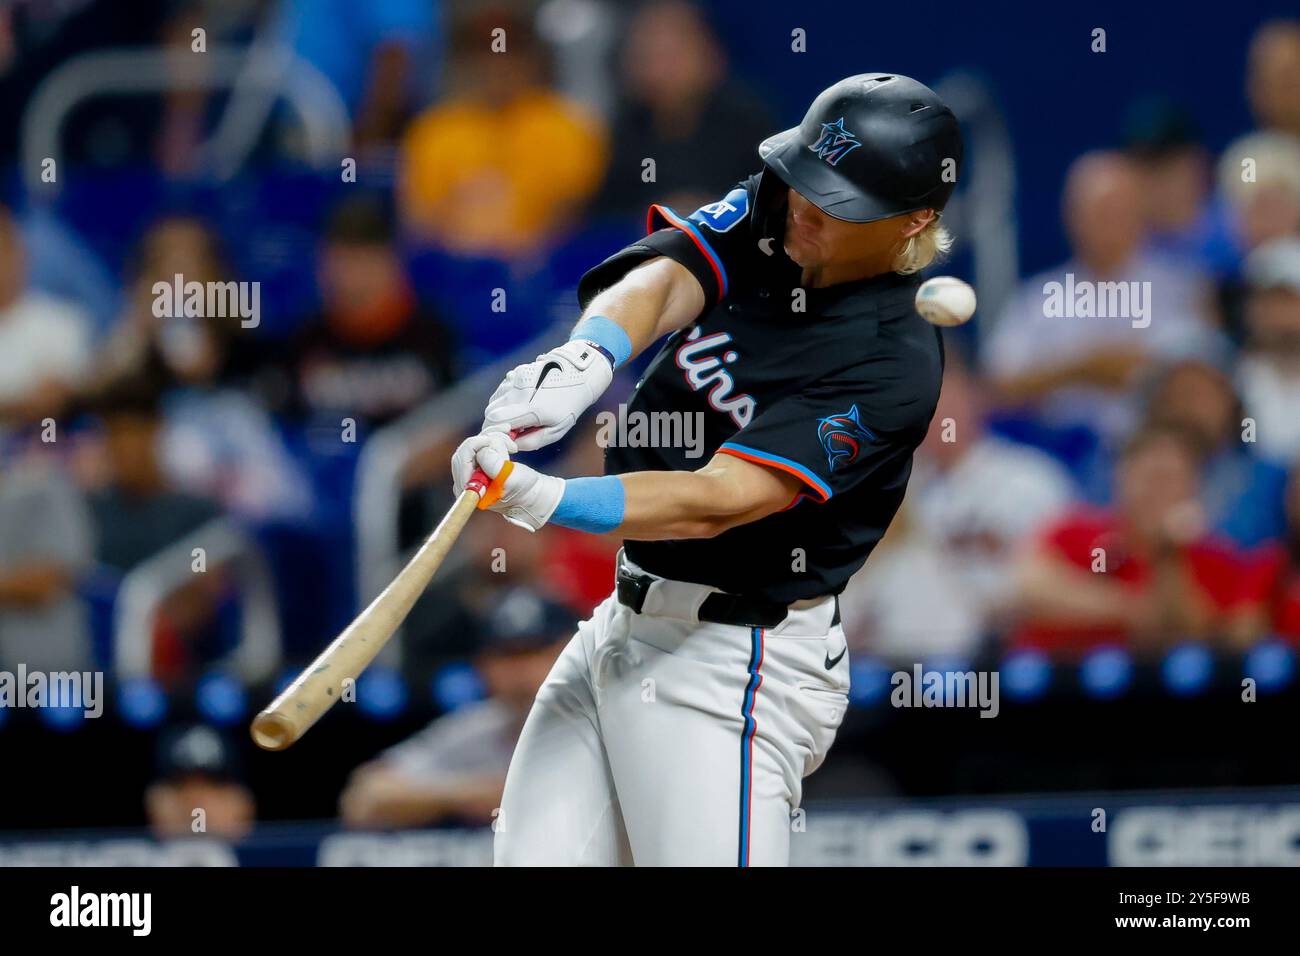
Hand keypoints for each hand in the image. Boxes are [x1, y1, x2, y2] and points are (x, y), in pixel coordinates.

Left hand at [450, 432, 563, 531]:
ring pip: (475, 443)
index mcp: (468, 491)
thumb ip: (493, 466)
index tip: (494, 442)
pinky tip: (506, 438)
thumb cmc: (524, 491)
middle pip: (467, 448)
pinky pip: (480, 443)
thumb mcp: (510, 479)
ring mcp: (471, 472)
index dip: (476, 445)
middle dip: (489, 441)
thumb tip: (482, 451)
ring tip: (512, 446)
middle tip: (509, 445)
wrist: (533, 494)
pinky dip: (494, 437)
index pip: (462, 458)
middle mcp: (465, 482)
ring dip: (495, 439)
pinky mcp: (479, 464)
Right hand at [481, 340, 612, 450]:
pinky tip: (517, 403)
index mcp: (533, 408)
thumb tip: (512, 444)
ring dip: (499, 412)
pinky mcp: (515, 372)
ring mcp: (516, 378)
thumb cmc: (569, 406)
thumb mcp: (556, 431)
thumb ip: (532, 441)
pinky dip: (503, 400)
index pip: (496, 421)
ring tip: (517, 416)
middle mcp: (520, 391)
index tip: (507, 438)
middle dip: (495, 425)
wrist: (578, 376)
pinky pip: (500, 390)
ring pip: (493, 400)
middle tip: (513, 429)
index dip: (496, 433)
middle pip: (490, 412)